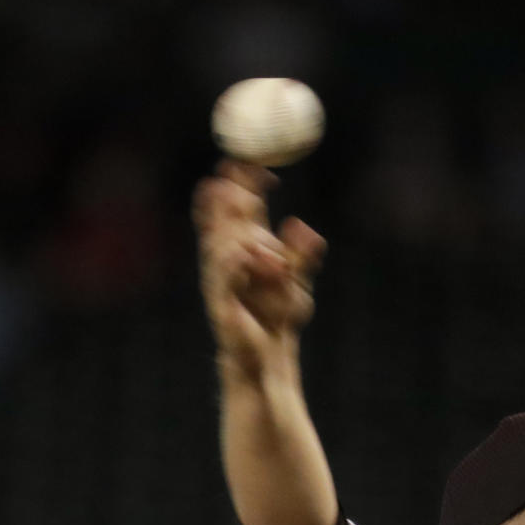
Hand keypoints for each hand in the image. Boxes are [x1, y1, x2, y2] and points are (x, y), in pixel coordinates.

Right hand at [193, 161, 325, 377]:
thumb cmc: (278, 317)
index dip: (243, 187)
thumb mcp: (296, 281)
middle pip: (225, 221)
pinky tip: (240, 250)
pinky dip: (232, 264)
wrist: (267, 357)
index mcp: (245, 250)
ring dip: (230, 222)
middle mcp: (228, 261)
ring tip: (241, 199)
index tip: (255, 166)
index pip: (240, 211)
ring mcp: (222, 282)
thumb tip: (302, 227)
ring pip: (221, 245)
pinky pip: (224, 280)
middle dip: (230, 197)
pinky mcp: (222, 305)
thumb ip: (300, 255)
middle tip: (238, 176)